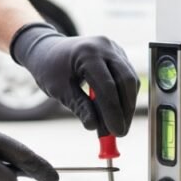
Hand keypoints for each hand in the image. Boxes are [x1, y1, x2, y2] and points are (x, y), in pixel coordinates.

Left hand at [11, 23, 139, 135]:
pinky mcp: (119, 55)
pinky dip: (125, 97)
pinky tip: (118, 113)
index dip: (114, 112)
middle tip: (120, 133)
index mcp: (87, 53)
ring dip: (128, 105)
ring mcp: (114, 49)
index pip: (107, 86)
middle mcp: (105, 47)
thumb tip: (95, 127)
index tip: (116, 133)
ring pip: (131, 80)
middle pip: (126, 80)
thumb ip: (79, 107)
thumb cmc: (51, 69)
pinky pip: (128, 77)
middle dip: (126, 110)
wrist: (49, 49)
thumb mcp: (59, 90)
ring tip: (118, 126)